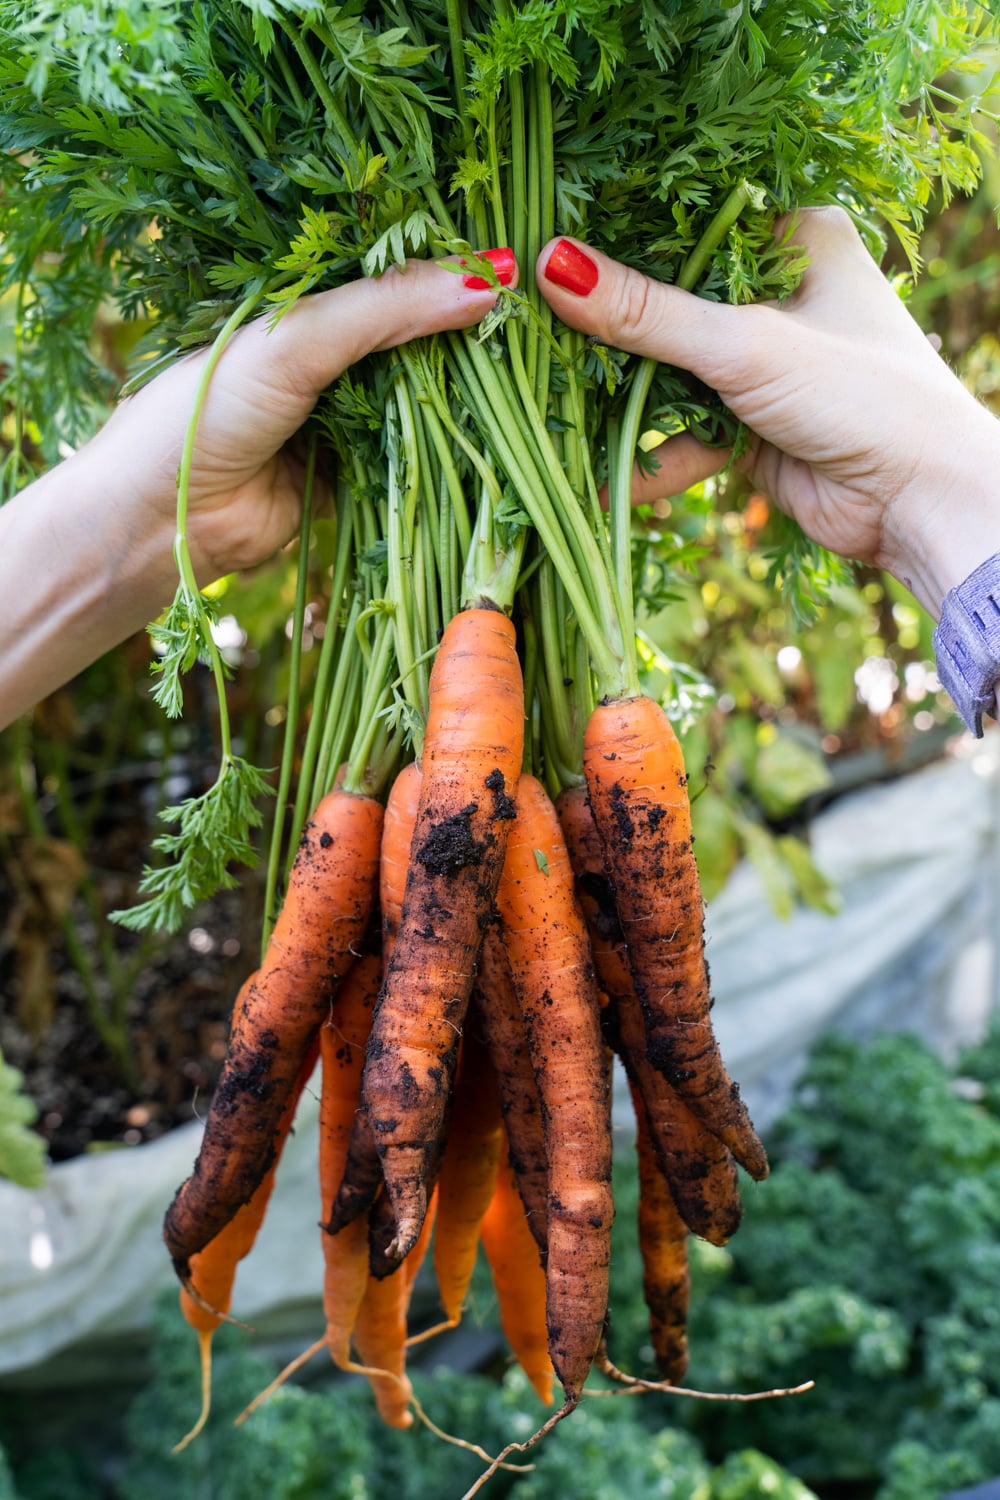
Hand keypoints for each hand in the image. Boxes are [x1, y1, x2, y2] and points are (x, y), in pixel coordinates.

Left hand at [0, 252, 513, 726]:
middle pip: (414, 338)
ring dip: (459, 397)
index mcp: (302, 302)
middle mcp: (326, 355)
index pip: (390, 273)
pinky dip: (441, 452)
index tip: (516, 270)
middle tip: (533, 328)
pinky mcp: (351, 477)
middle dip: (464, 336)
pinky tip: (488, 437)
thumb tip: (489, 279)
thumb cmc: (205, 408)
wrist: (160, 519)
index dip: (448, 270)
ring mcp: (340, 417)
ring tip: (524, 379)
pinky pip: (411, 458)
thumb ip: (388, 310)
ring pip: (419, 399)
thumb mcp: (297, 341)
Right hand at [536, 209, 999, 616]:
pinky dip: (645, 455)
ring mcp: (760, 362)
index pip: (687, 216)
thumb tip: (550, 266)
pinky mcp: (748, 425)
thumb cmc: (861, 394)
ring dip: (618, 397)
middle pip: (667, 298)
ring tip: (545, 402)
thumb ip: (646, 314)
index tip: (547, 235)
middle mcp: (774, 291)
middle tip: (529, 323)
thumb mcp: (745, 345)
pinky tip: (595, 478)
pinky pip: (679, 430)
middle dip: (606, 325)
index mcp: (793, 236)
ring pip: (667, 369)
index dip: (617, 228)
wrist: (921, 504)